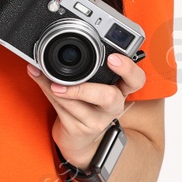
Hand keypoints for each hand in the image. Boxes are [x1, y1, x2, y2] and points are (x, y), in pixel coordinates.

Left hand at [26, 53, 144, 169]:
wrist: (78, 138)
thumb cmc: (86, 104)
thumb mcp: (92, 84)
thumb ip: (84, 65)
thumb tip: (56, 43)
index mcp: (120, 89)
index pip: (136, 79)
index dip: (128, 69)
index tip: (112, 58)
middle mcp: (113, 106)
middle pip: (109, 97)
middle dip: (86, 88)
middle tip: (70, 81)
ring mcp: (97, 120)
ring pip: (78, 102)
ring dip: (61, 89)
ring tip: (49, 80)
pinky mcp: (80, 129)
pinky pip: (64, 109)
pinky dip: (50, 94)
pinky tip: (46, 85)